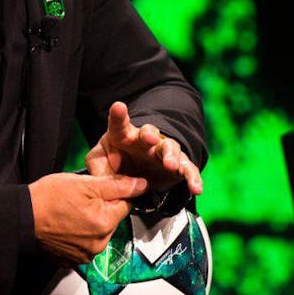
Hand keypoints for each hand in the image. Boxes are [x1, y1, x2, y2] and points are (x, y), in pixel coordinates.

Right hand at [29, 171, 146, 265]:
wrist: (21, 217)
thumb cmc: (47, 199)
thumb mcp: (85, 183)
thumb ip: (117, 185)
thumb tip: (141, 185)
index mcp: (104, 224)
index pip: (125, 204)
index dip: (113, 193)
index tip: (98, 189)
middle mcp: (98, 244)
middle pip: (112, 220)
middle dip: (101, 208)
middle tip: (80, 198)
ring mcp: (85, 255)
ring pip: (99, 232)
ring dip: (91, 221)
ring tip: (71, 211)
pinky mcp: (73, 260)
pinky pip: (86, 244)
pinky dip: (80, 234)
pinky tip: (67, 224)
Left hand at [85, 101, 202, 194]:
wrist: (135, 174)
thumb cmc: (116, 162)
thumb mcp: (100, 164)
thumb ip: (98, 169)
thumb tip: (102, 181)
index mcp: (123, 135)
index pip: (119, 124)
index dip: (118, 115)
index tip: (118, 107)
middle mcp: (145, 140)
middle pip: (150, 132)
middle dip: (150, 134)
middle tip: (150, 138)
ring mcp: (163, 152)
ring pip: (171, 148)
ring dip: (172, 155)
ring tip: (171, 165)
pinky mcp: (177, 167)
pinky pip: (187, 171)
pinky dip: (192, 178)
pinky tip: (196, 187)